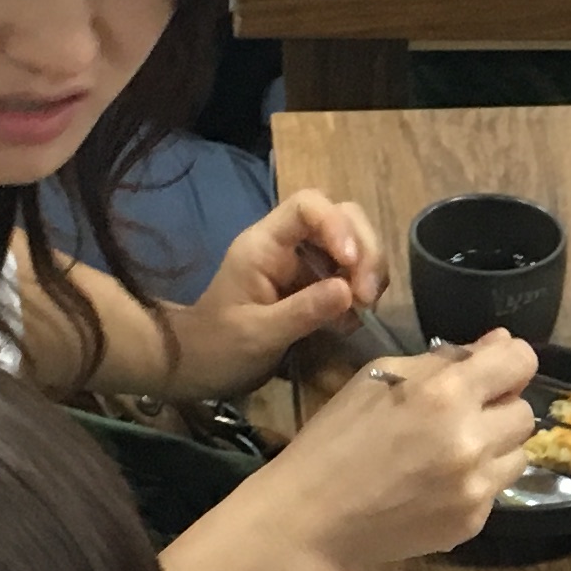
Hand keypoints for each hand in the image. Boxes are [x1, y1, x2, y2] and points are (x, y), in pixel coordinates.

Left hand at [181, 189, 385, 393]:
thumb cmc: (218, 346)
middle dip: (365, 251)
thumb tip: (349, 292)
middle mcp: (288, 243)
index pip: (308, 206)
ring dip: (369, 271)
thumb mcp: (257, 334)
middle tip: (367, 295)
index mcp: (264, 244)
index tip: (352, 264)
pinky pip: (351, 273)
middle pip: (342, 217)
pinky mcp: (316, 283)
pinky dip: (361, 292)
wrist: (200, 365)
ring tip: (364, 308)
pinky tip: (352, 319)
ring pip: (354, 242)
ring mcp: (304, 262)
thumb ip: (302, 312)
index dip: (338, 225)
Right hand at [263, 331, 536, 569]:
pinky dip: (476, 483)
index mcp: (446, 393)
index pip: (522, 360)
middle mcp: (472, 439)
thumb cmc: (336, 438)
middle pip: (525, 411)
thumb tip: (499, 344)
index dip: (510, 360)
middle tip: (461, 416)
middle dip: (498, 408)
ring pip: (519, 454)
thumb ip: (445, 359)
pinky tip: (437, 484)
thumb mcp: (379, 377)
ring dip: (494, 447)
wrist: (313, 516)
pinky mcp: (473, 522)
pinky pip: (496, 491)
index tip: (492, 371)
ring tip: (451, 452)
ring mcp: (476, 487)